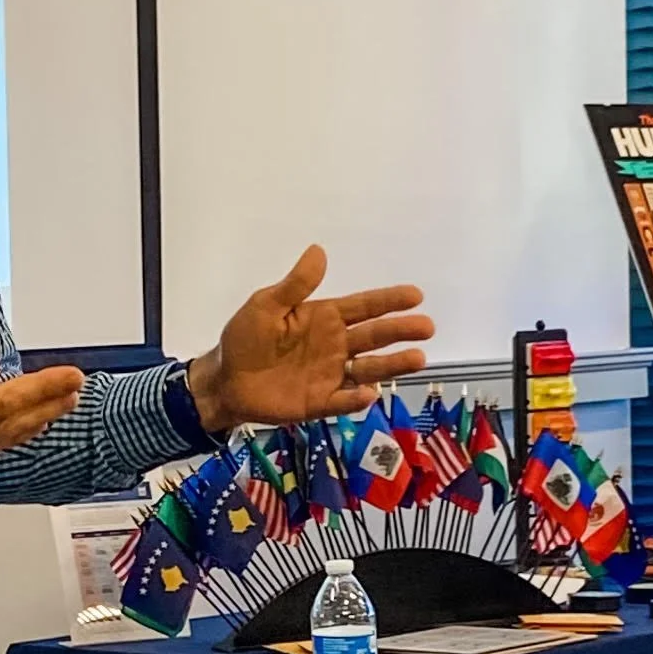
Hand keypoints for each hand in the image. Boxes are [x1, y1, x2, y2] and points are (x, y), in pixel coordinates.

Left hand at [187, 245, 432, 434]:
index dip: (388, 301)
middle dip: (401, 331)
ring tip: (418, 359)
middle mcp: (335, 346)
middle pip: (374, 337)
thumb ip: (295, 285)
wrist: (225, 380)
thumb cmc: (245, 339)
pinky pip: (343, 400)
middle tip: (427, 327)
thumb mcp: (265, 306)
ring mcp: (330, 375)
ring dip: (392, 364)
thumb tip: (319, 251)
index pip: (363, 307)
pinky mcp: (319, 402)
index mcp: (324, 318)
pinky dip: (356, 398)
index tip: (415, 295)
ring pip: (369, 368)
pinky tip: (369, 393)